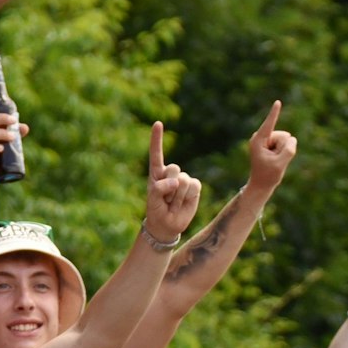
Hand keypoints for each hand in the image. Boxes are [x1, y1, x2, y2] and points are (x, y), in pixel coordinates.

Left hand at [141, 121, 201, 245]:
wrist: (167, 224)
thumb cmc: (156, 209)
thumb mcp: (152, 199)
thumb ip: (160, 188)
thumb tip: (177, 182)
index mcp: (157, 172)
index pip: (156, 153)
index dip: (157, 138)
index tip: (158, 123)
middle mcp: (171, 173)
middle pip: (173, 169)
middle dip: (168, 185)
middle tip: (165, 198)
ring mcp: (184, 179)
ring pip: (184, 179)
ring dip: (177, 195)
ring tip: (172, 202)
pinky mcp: (195, 187)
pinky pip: (194, 186)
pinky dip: (188, 197)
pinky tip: (182, 202)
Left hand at [246, 100, 297, 192]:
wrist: (262, 184)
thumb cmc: (268, 175)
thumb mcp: (280, 164)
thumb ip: (289, 150)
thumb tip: (292, 139)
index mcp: (258, 141)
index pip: (269, 124)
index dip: (274, 113)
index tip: (278, 102)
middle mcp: (261, 137)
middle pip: (283, 136)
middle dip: (283, 148)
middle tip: (274, 160)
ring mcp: (267, 139)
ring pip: (287, 139)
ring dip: (284, 151)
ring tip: (274, 160)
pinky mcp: (272, 142)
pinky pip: (287, 143)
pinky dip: (285, 151)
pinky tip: (276, 158)